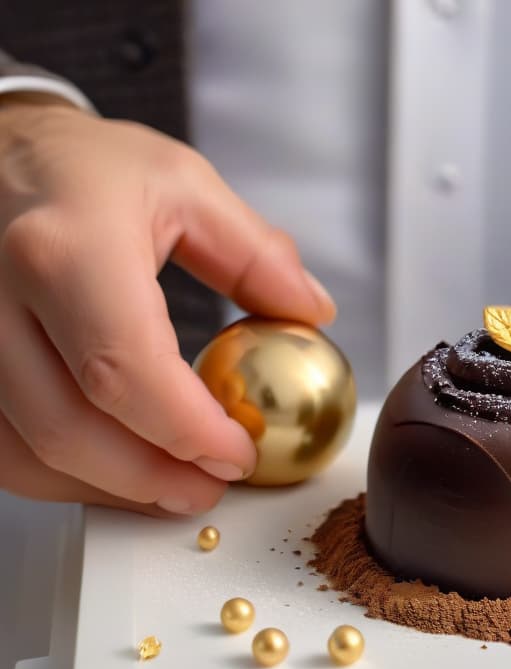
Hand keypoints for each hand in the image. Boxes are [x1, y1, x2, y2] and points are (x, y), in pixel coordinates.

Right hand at [0, 97, 335, 514]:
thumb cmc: (82, 166)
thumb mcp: (185, 185)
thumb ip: (256, 255)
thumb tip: (309, 310)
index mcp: (65, 249)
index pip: (127, 372)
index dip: (188, 432)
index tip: (237, 452)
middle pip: (71, 430)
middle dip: (152, 477)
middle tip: (212, 484)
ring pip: (27, 454)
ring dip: (109, 487)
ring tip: (174, 485)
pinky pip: (1, 447)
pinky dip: (61, 474)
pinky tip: (115, 469)